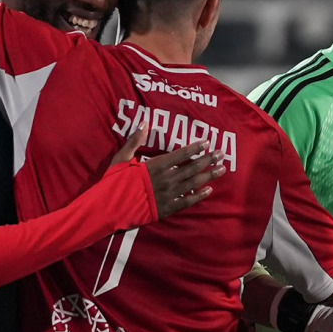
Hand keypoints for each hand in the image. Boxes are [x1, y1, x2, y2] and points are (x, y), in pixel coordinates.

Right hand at [111, 124, 225, 217]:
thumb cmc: (114, 182)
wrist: (110, 208)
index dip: (196, 148)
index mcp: (155, 165)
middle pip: (192, 168)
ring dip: (209, 176)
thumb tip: (144, 123)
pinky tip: (209, 190)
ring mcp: (168, 195)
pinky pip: (187, 201)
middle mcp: (166, 179)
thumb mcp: (121, 158)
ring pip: (194, 184)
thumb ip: (135, 141)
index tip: (208, 143)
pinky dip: (199, 196)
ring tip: (222, 169)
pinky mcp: (167, 208)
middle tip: (222, 154)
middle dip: (209, 160)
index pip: (181, 154)